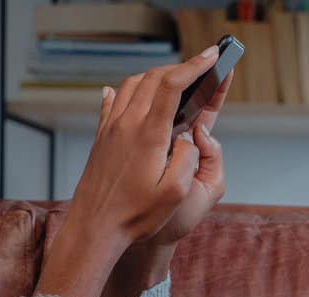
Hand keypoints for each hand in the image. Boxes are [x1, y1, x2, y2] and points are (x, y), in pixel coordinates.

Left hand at [34, 47, 219, 296]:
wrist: (94, 227)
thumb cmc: (136, 216)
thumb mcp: (175, 194)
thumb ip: (189, 159)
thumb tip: (190, 136)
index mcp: (149, 135)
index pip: (172, 85)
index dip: (196, 66)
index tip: (213, 57)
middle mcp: (127, 124)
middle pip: (153, 78)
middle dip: (180, 67)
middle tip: (201, 66)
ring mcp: (110, 129)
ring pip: (132, 85)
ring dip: (155, 76)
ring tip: (174, 79)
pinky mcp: (101, 138)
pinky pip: (112, 102)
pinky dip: (125, 90)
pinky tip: (121, 91)